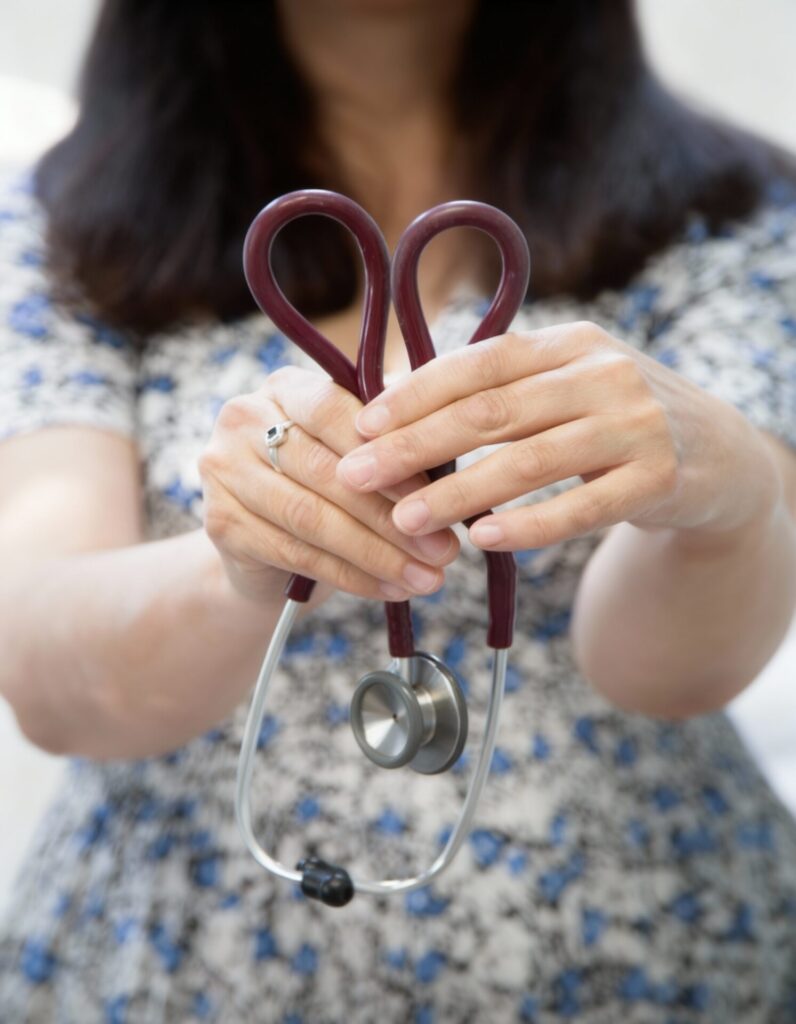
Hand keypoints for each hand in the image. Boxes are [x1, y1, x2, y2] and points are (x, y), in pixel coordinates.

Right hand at [200, 366, 457, 602]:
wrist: (263, 548)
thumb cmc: (326, 487)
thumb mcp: (357, 454)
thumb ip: (393, 440)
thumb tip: (451, 449)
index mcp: (286, 387)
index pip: (339, 414)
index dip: (393, 457)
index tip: (442, 496)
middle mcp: (243, 418)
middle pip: (328, 472)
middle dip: (394, 517)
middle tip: (445, 551)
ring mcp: (224, 470)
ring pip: (312, 517)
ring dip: (378, 554)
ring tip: (427, 578)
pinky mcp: (220, 523)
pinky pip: (296, 554)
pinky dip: (351, 576)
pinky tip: (390, 590)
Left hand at [336, 322, 780, 549]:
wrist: (718, 454)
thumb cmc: (615, 419)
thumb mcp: (567, 386)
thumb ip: (500, 389)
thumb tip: (396, 399)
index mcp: (571, 344)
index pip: (481, 362)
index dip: (417, 393)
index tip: (363, 424)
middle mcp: (604, 375)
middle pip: (494, 412)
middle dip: (417, 445)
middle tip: (358, 475)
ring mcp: (636, 426)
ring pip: (529, 462)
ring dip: (459, 492)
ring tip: (406, 519)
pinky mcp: (658, 480)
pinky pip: (582, 508)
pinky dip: (529, 525)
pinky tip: (483, 539)